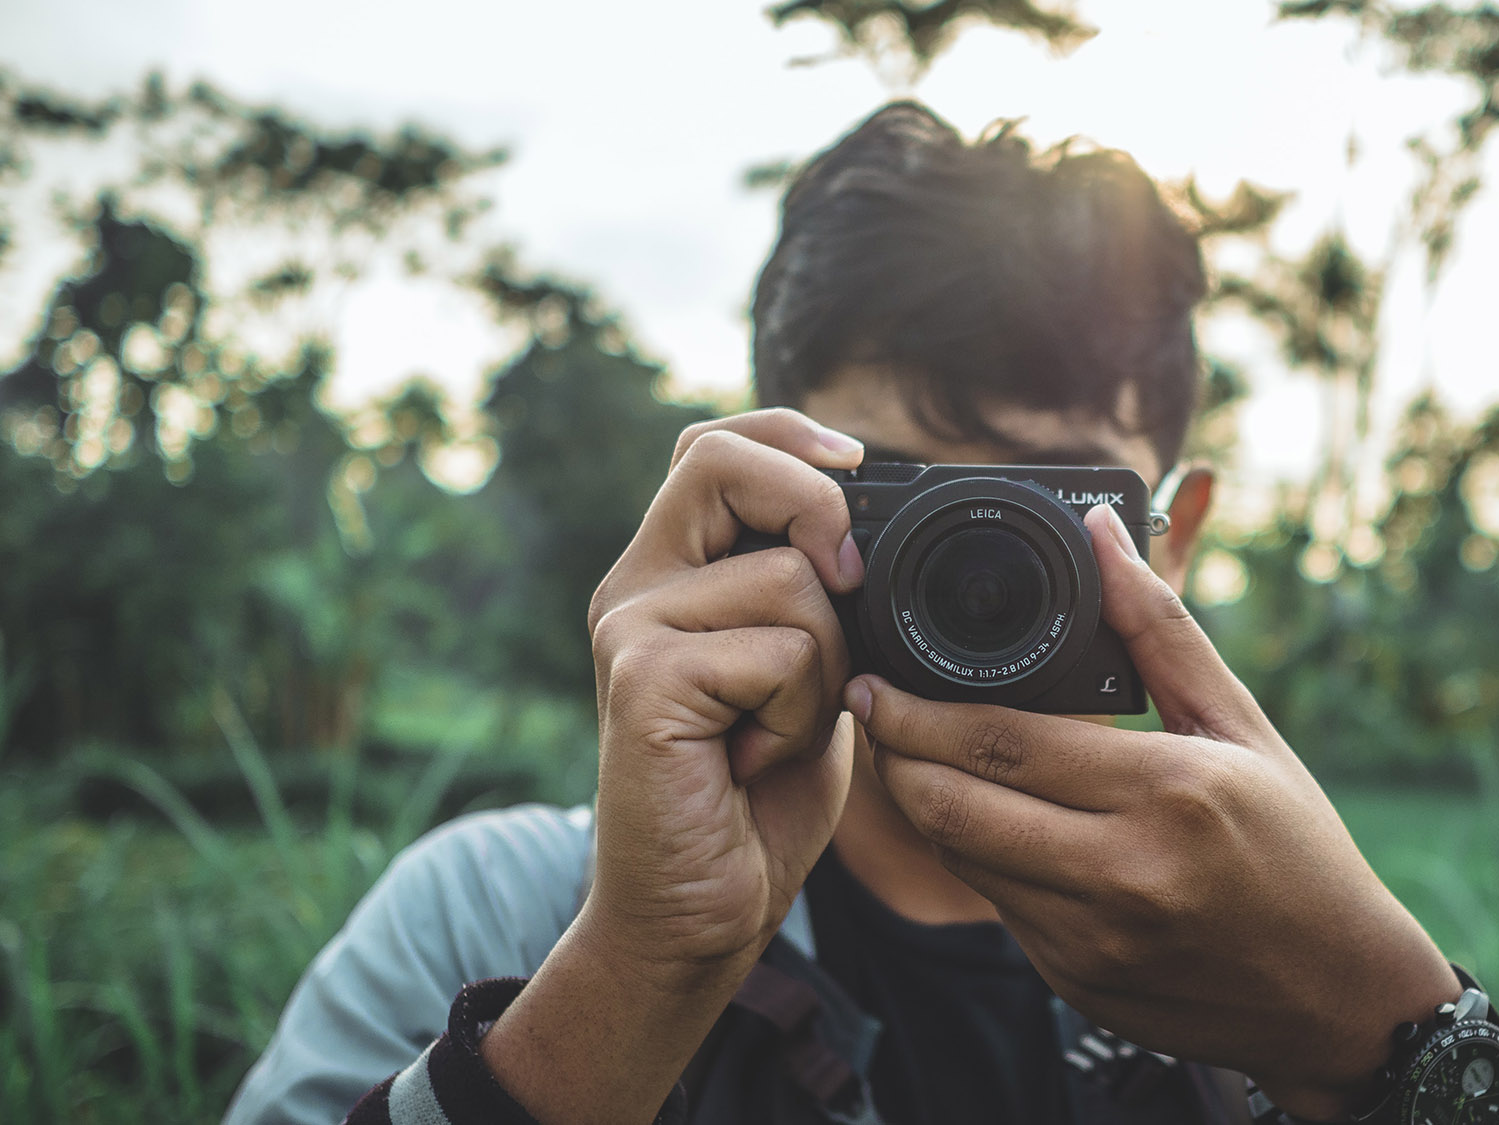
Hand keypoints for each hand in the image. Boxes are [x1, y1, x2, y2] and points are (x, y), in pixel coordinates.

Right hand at [482, 409, 864, 1124]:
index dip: (786, 434)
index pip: (712, 446)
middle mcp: (634, 587)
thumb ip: (816, 597)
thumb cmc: (756, 798)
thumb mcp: (804, 673)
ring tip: (779, 732)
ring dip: (827, 668)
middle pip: (722, 460)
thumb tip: (869, 531)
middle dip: (817, 509)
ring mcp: (629, 628)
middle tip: (846, 590)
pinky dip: (800, 716)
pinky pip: (780, 652)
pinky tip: (753, 761)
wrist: (699, 913)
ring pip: (790, 578)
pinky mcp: (643, 680)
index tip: (859, 461)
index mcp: (669, 574)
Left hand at [845, 503, 1461, 1118]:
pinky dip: (974, 857)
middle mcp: (1124, 874)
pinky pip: (996, 907)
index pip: (1003, 743)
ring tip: (909, 754)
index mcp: (1169, 794)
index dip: (919, 712)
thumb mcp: (1241, 726)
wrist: (1337, 998)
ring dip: (922, 804)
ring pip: (962, 860)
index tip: (877, 680)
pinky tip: (979, 818)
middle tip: (870, 710)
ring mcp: (1093, 940)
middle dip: (894, 754)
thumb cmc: (1298, 850)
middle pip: (955, 807)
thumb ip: (1160, 627)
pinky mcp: (1076, 982)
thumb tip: (1102, 533)